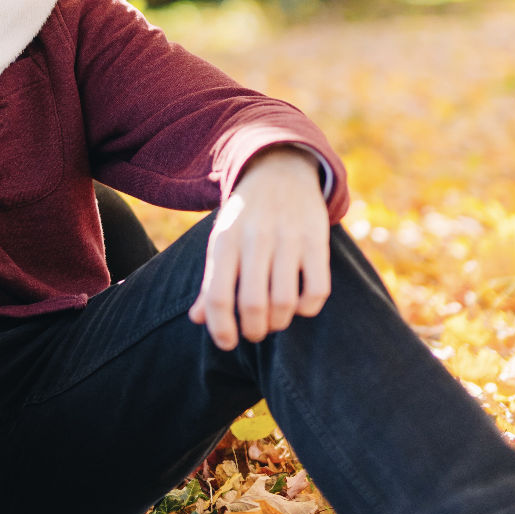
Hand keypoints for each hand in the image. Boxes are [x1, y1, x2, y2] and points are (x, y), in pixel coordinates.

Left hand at [188, 147, 329, 351]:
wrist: (280, 170)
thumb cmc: (245, 218)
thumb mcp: (221, 241)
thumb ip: (210, 281)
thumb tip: (197, 320)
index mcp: (224, 240)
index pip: (217, 295)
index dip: (221, 328)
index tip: (228, 343)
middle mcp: (255, 237)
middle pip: (252, 303)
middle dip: (253, 330)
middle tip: (255, 332)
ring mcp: (288, 237)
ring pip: (285, 301)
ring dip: (279, 323)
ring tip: (275, 321)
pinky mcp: (317, 239)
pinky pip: (317, 290)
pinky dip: (307, 308)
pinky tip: (299, 305)